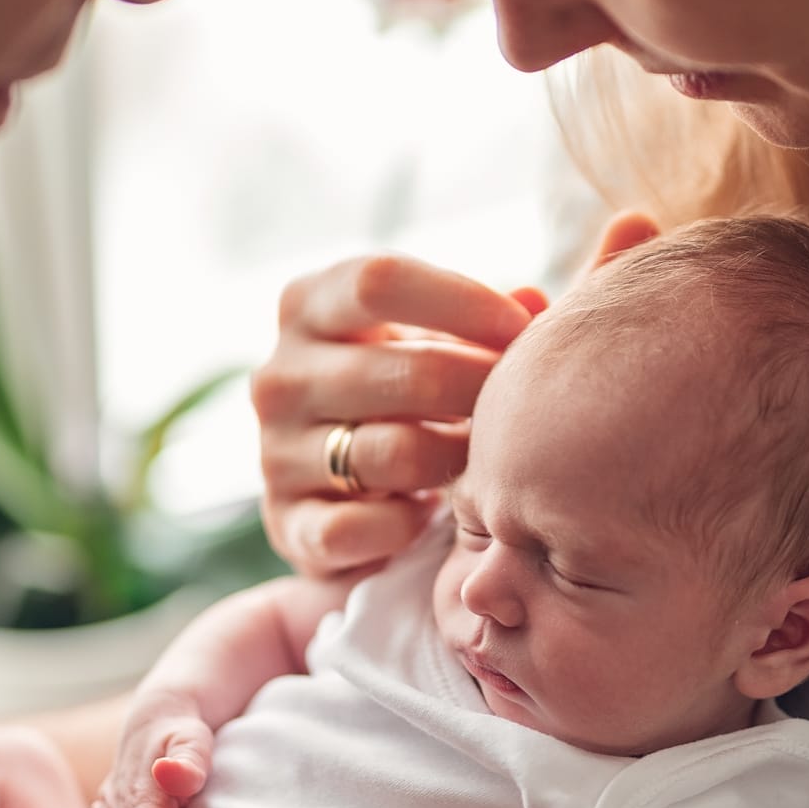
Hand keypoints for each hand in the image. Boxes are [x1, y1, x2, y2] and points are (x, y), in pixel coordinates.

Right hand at [253, 254, 540, 577]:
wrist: (336, 487)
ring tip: (483, 461)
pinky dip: (409, 521)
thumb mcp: (429, 337)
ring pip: (395, 453)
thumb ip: (482, 316)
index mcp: (306, 306)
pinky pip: (361, 525)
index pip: (378, 282)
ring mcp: (275, 453)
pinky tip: (427, 510)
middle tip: (522, 409)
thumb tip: (533, 303)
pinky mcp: (287, 523)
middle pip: (406, 373)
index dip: (462, 302)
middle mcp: (278, 375)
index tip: (520, 329)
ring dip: (457, 461)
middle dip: (481, 392)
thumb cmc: (399, 390)